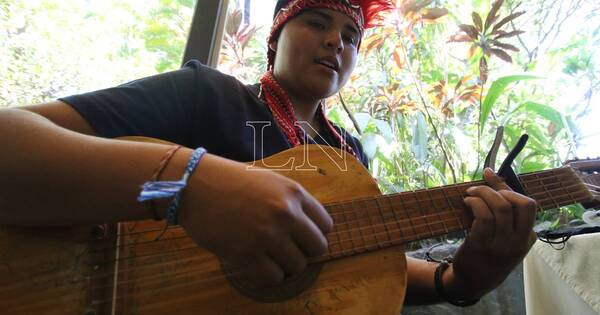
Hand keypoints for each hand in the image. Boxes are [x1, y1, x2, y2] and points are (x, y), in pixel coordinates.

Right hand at [178, 153, 332, 286]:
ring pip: (297, 266)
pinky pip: (273, 278)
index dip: (313, 233)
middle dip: (303, 251)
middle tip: (285, 248)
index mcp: (294, 193)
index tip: (299, 236)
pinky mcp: (245, 254)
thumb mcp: (271, 181)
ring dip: (284, 264)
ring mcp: (266, 235)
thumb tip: (312, 230)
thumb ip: (293, 202)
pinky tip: (255, 263)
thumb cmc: (232, 182)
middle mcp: (285, 213)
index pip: (326, 225)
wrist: (194, 185)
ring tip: (267, 255)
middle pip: (317, 248)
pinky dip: (267, 275)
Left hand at [447, 167, 536, 298]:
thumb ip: (505, 214)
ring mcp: (502, 244)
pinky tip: (467, 203)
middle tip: (481, 188)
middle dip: (500, 189)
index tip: (490, 175)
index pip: (528, 205)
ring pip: (501, 207)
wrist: (473, 282)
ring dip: (483, 193)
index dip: (507, 187)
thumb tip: (493, 177)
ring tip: (470, 194)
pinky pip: (484, 217)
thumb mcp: (506, 238)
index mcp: (528, 238)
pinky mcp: (482, 245)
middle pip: (523, 204)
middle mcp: (519, 241)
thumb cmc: (489, 255)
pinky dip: (475, 203)